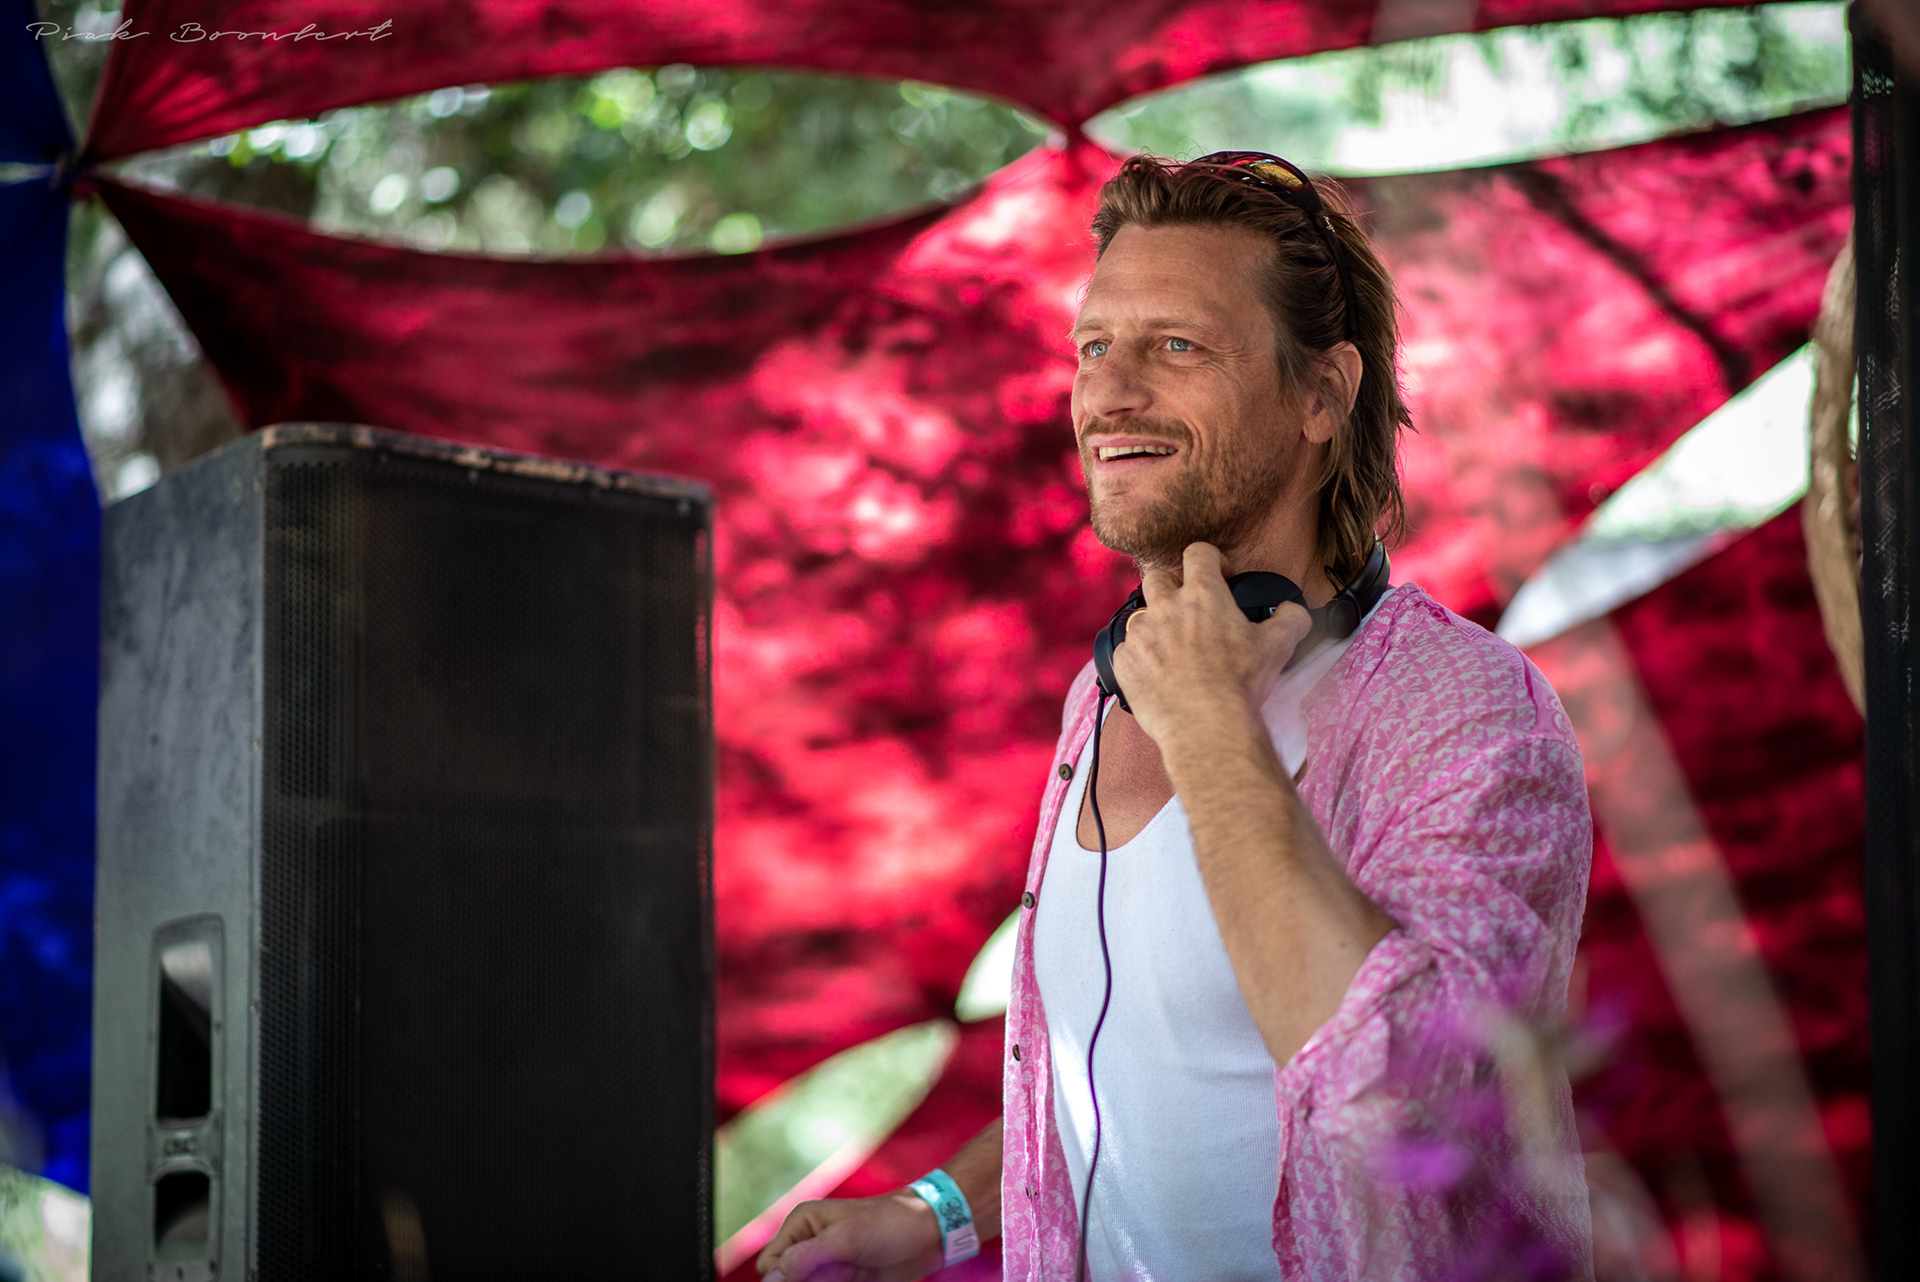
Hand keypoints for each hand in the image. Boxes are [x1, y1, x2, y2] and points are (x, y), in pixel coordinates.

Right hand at [756, 1191, 943, 1281]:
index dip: (785, 1279)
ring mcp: (826, 1264)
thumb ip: (807, 1257)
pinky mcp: (842, 1278)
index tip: (819, 1275)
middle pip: (785, 1281)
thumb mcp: (847, 1239)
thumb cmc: (889, 1224)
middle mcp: (808, 1244)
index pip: (770, 1265)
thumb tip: (772, 1278)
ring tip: (853, 1274)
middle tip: (842, 1275)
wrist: (929, 1233)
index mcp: (801, 1224)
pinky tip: (857, 1279)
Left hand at [1113, 542, 1311, 748]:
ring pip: (1140, 616)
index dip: (1212, 561)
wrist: (1206, 727)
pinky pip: (1127, 651)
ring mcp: (1140, 634)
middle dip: (1172, 587)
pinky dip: (1141, 659)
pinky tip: (1159, 675)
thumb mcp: (1278, 646)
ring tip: (1174, 650)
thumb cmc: (1240, 684)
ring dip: (1155, 626)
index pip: (1199, 552)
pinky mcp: (1124, 663)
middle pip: (1158, 577)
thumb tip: (1293, 611)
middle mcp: (1165, 607)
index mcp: (1202, 595)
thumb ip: (1291, 618)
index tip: (1221, 579)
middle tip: (1189, 612)